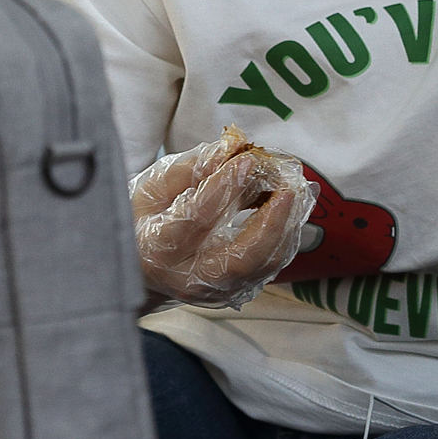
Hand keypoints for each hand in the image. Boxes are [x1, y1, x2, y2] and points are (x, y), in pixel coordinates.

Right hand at [131, 129, 317, 309]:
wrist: (143, 271)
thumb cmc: (143, 222)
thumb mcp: (153, 189)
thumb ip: (191, 169)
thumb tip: (231, 148)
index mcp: (159, 250)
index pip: (197, 218)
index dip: (225, 186)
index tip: (248, 159)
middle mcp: (190, 278)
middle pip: (242, 257)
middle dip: (272, 220)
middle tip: (289, 186)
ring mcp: (218, 290)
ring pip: (265, 263)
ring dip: (286, 223)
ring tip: (293, 188)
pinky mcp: (238, 290)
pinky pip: (272, 263)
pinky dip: (285, 232)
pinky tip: (289, 205)